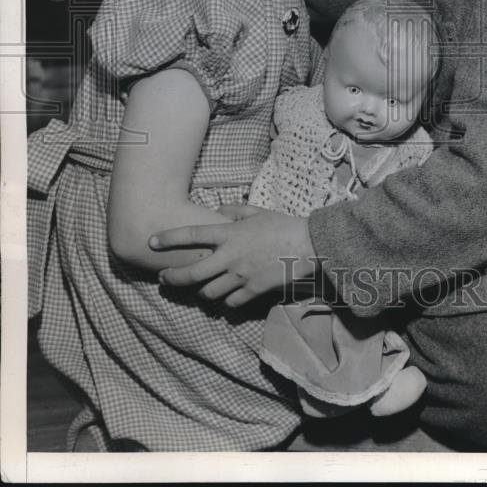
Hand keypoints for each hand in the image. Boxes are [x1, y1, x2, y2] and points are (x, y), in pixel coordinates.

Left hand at [149, 207, 316, 306]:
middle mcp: (230, 257)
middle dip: (172, 278)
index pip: (192, 235)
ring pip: (208, 292)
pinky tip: (225, 295)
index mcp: (230, 234)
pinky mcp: (252, 292)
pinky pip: (230, 302)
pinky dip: (224, 300)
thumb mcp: (257, 212)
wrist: (307, 246)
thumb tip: (217, 210)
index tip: (151, 241)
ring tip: (197, 287)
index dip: (168, 238)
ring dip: (200, 291)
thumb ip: (234, 210)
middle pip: (192, 274)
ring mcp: (240, 277)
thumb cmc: (282, 225)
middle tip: (163, 278)